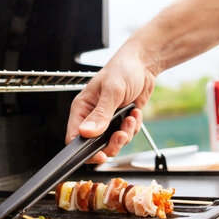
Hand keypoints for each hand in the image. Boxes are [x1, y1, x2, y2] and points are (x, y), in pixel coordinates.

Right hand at [66, 46, 156, 162]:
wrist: (144, 64)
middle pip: (95, 145)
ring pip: (113, 142)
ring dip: (125, 133)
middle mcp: (92, 116)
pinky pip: (126, 135)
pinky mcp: (120, 120)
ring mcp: (107, 120)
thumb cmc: (124, 69)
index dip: (85, 150)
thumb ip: (101, 114)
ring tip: (130, 117)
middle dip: (112, 143)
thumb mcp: (112, 91)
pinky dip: (133, 127)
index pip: (74, 137)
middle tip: (121, 134)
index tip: (100, 155)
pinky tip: (135, 112)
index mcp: (82, 107)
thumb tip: (87, 132)